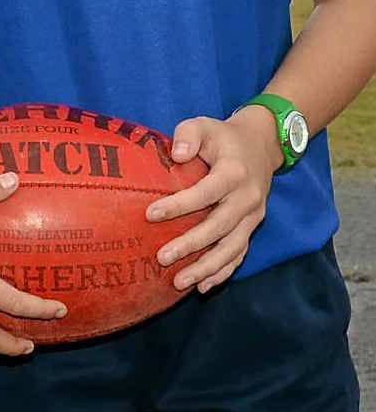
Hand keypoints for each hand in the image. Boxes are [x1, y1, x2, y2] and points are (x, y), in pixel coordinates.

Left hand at [146, 106, 283, 293]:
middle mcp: (248, 198)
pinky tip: (202, 286)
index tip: (150, 215)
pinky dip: (222, 273)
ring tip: (178, 282)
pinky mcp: (252, 227)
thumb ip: (188, 135)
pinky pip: (239, 254)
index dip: (179, 205)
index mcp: (235, 173)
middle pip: (219, 227)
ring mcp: (253, 216)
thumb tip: (177, 155)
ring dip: (206, 268)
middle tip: (162, 258)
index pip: (206, 193)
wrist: (261, 145)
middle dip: (191, 245)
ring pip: (232, 248)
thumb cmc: (222, 137)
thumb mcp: (204, 125)